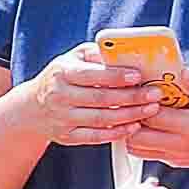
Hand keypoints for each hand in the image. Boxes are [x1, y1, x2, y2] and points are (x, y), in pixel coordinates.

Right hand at [23, 42, 160, 151]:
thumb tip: (124, 51)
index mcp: (62, 73)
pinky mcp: (67, 136)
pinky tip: (134, 127)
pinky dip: (116, 133)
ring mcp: (62, 118)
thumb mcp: (73, 58)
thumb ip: (97, 54)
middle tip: (155, 94)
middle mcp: (59, 96)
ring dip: (129, 115)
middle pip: (100, 98)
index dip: (116, 76)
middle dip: (132, 97)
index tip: (138, 76)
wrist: (33, 107)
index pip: (92, 75)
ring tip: (151, 110)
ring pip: (100, 119)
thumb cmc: (62, 77)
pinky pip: (95, 137)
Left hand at [119, 66, 188, 172]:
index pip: (153, 117)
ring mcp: (177, 156)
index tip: (140, 88)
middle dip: (131, 118)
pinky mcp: (174, 161)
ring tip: (138, 113)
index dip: (141, 102)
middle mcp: (182, 146)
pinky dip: (140, 139)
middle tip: (133, 101)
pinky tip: (147, 123)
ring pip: (136, 149)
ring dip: (132, 131)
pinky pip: (146, 153)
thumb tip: (184, 72)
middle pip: (136, 137)